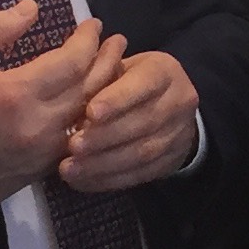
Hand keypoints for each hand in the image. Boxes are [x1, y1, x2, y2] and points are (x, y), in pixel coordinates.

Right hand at [0, 7, 128, 214]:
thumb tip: (32, 8)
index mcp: (15, 93)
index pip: (72, 62)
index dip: (88, 41)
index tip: (94, 25)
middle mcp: (37, 126)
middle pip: (90, 90)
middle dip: (107, 61)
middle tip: (117, 42)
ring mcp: (40, 155)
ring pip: (88, 120)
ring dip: (105, 93)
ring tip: (113, 70)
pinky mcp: (36, 175)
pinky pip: (74, 144)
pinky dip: (88, 122)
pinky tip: (91, 107)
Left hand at [59, 46, 200, 193]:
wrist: (169, 106)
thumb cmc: (130, 81)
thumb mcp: (119, 67)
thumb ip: (100, 78)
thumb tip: (69, 95)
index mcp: (164, 72)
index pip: (144, 84)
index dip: (118, 100)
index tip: (90, 112)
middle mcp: (179, 102)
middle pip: (143, 123)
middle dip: (105, 137)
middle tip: (73, 146)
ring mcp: (179, 135)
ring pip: (141, 153)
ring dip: (103, 164)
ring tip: (70, 168)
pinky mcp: (171, 162)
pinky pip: (139, 175)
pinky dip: (108, 180)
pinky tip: (83, 181)